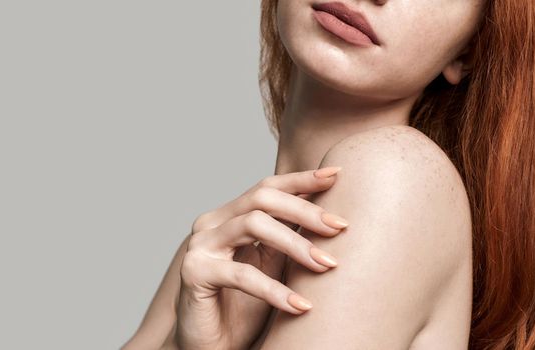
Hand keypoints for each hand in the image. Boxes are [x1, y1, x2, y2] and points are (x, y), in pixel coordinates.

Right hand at [173, 166, 348, 349]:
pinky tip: (300, 305)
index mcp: (229, 217)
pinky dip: (275, 290)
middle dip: (305, 209)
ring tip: (327, 265)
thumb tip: (328, 215)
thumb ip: (287, 238)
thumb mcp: (271, 266)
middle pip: (262, 198)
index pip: (267, 188)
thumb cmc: (243, 307)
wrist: (210, 345)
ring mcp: (200, 245)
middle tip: (340, 226)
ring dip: (296, 244)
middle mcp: (212, 223)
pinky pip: (242, 274)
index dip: (301, 179)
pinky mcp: (194, 272)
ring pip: (254, 224)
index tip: (337, 175)